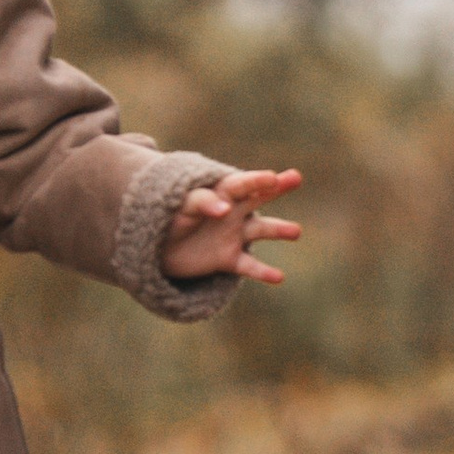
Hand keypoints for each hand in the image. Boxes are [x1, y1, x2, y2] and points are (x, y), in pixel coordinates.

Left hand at [162, 167, 301, 284]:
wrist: (157, 245)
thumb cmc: (167, 217)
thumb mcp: (179, 206)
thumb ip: (200, 202)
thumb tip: (224, 208)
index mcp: (218, 193)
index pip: (240, 184)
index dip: (255, 180)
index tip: (272, 177)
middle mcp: (231, 212)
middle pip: (257, 198)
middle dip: (276, 187)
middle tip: (295, 177)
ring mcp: (232, 235)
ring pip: (261, 230)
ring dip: (279, 229)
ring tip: (295, 230)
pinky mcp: (228, 259)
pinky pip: (250, 266)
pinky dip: (263, 272)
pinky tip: (278, 276)